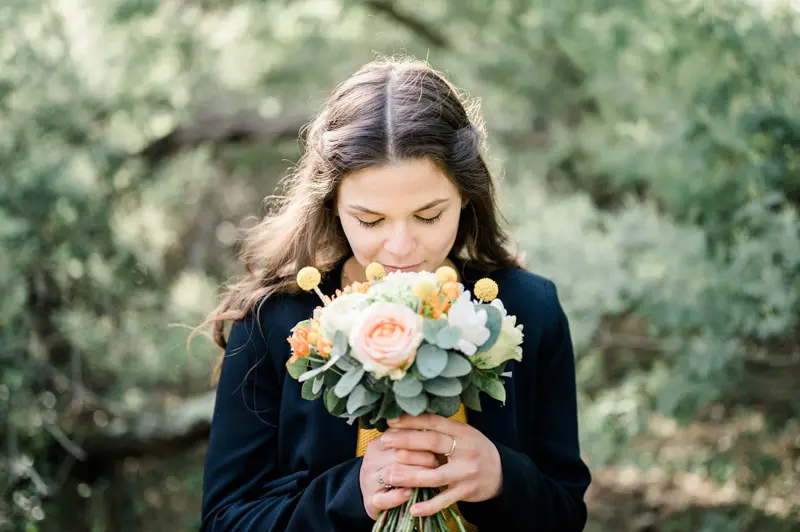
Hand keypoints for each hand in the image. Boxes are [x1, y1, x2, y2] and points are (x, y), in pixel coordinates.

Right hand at [359, 432, 440, 519]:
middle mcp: (371, 460)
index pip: (400, 436)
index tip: (437, 442)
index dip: (421, 439)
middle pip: (400, 454)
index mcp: (378, 444)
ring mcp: (369, 481)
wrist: (369, 494)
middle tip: (438, 462)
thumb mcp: (393, 452)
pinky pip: (384, 498)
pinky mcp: (370, 501)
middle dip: (423, 458)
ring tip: (430, 477)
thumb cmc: (388, 469)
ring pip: (393, 474)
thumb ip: (408, 442)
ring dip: (415, 476)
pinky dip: (398, 496)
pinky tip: (410, 493)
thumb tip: (433, 431)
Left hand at [379, 413, 502, 516]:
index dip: (411, 421)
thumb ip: (441, 429)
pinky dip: (429, 506)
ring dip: (410, 476)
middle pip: (432, 443)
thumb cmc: (475, 450)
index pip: (434, 422)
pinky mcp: (465, 492)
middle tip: (384, 442)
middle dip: (406, 442)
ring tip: (389, 475)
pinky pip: (444, 500)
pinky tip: (413, 508)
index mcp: (462, 431)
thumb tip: (408, 419)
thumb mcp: (463, 434)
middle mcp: (465, 450)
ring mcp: (465, 473)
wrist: (502, 473)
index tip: (390, 421)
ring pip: (435, 475)